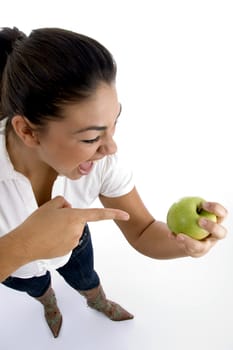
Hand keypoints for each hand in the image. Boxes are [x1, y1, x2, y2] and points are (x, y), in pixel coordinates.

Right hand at [14, 196, 129, 260]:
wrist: (25, 244)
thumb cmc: (37, 223)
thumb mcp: (50, 205)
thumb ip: (64, 202)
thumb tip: (70, 208)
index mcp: (76, 216)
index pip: (100, 214)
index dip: (115, 214)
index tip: (127, 216)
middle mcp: (78, 230)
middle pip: (78, 220)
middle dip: (69, 218)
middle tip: (52, 220)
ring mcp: (74, 242)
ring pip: (72, 230)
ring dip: (63, 228)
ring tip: (48, 229)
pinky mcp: (68, 251)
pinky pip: (67, 240)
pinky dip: (60, 238)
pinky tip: (49, 238)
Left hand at [168, 201, 227, 256]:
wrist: (187, 232)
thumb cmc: (190, 215)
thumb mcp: (190, 208)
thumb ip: (188, 205)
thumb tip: (179, 201)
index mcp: (218, 221)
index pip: (223, 214)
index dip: (216, 209)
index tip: (203, 204)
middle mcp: (216, 235)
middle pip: (221, 233)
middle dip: (212, 227)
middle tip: (200, 221)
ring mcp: (207, 245)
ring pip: (201, 247)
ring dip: (190, 241)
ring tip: (179, 236)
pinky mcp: (197, 252)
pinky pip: (187, 248)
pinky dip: (178, 241)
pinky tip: (171, 235)